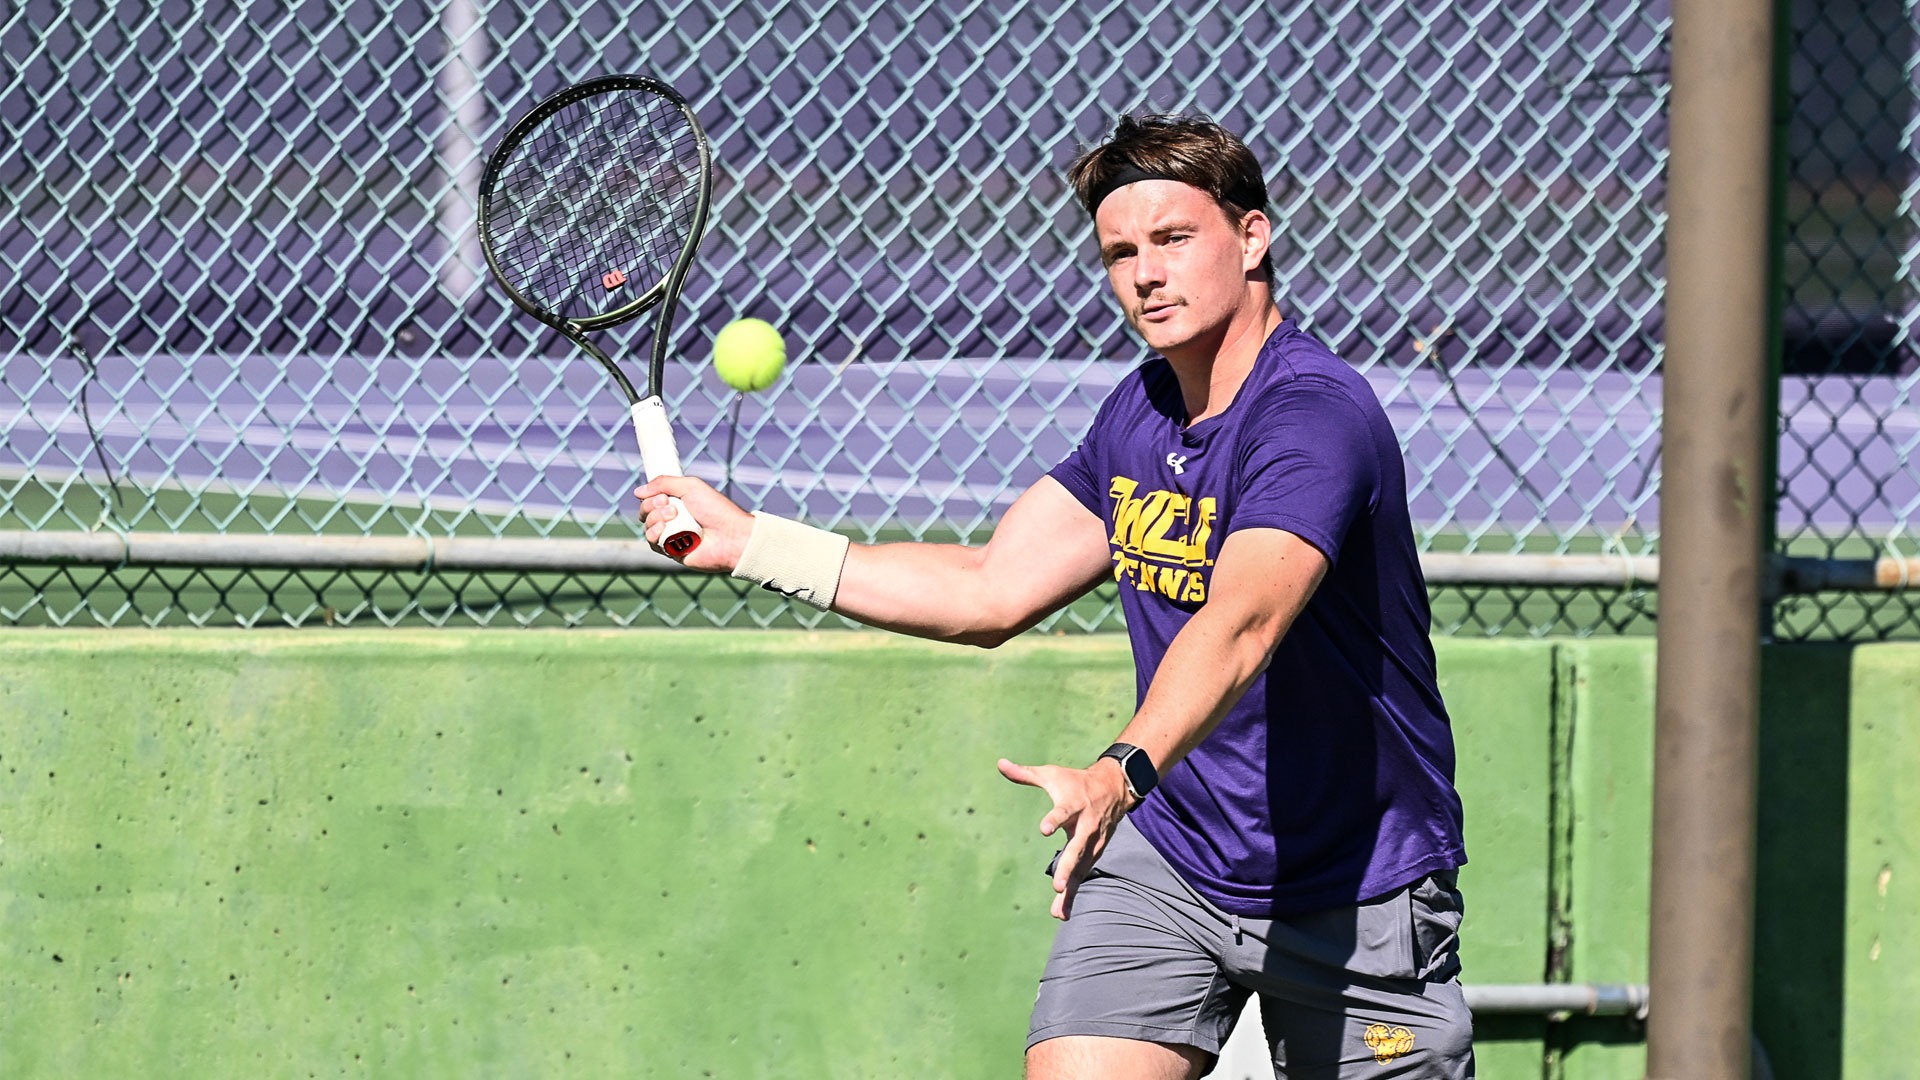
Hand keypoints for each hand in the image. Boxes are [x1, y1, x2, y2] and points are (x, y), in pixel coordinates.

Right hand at [633, 475, 752, 572]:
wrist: (730, 536)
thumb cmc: (716, 510)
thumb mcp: (690, 486)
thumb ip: (664, 483)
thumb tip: (638, 491)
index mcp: (679, 502)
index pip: (652, 498)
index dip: (651, 495)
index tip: (662, 495)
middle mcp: (674, 518)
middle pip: (645, 512)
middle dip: (652, 506)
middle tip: (670, 506)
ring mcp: (672, 535)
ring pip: (647, 526)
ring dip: (655, 519)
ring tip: (673, 517)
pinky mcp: (672, 552)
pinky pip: (653, 543)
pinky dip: (654, 534)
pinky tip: (664, 530)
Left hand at [997, 756, 1131, 919]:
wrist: (1114, 788)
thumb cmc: (1075, 782)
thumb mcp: (1051, 775)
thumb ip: (1024, 774)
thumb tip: (999, 764)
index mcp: (1073, 804)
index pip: (1063, 812)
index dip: (1054, 820)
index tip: (1043, 829)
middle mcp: (1085, 826)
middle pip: (1077, 848)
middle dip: (1068, 867)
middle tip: (1058, 886)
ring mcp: (1092, 842)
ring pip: (1081, 868)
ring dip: (1071, 889)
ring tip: (1057, 911)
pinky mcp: (1094, 854)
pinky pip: (1082, 875)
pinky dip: (1074, 894)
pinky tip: (1062, 912)